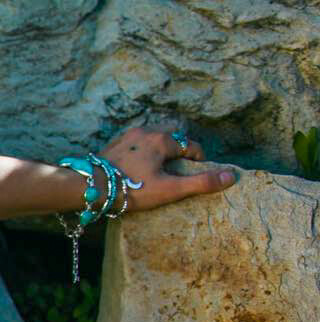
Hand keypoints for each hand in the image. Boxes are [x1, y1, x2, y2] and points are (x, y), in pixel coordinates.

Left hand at [93, 122, 235, 213]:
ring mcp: (127, 136)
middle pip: (172, 139)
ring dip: (160, 152)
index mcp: (162, 140)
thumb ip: (201, 183)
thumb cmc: (131, 189)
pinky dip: (143, 153)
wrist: (89, 186)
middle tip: (177, 173)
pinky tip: (138, 169)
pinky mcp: (113, 144)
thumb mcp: (170, 189)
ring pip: (153, 140)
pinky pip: (136, 145)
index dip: (198, 161)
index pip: (191, 146)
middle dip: (178, 153)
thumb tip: (231, 176)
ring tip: (158, 172)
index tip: (194, 176)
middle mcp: (145, 132)